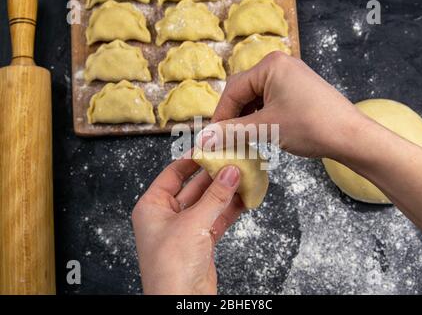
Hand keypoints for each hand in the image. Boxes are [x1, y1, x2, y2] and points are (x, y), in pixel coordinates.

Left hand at [132, 156, 243, 294]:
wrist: (181, 302)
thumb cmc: (170, 266)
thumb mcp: (193, 223)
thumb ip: (215, 196)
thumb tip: (231, 172)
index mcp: (152, 206)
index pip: (172, 174)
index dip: (191, 160)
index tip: (211, 148)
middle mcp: (166, 216)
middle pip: (193, 187)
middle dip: (214, 176)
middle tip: (234, 161)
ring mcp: (184, 229)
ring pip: (207, 203)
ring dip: (225, 192)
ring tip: (243, 176)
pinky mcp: (200, 241)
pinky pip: (216, 218)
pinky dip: (229, 209)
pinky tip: (244, 198)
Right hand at [198, 51, 366, 159]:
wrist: (351, 136)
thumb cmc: (311, 127)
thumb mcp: (266, 128)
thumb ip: (231, 131)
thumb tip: (203, 139)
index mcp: (270, 65)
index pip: (233, 89)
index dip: (220, 115)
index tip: (212, 137)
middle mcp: (279, 64)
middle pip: (244, 91)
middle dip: (234, 116)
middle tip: (226, 139)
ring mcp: (291, 76)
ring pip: (256, 97)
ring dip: (247, 118)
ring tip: (243, 139)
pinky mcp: (298, 89)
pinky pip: (270, 100)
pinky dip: (262, 116)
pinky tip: (260, 132)